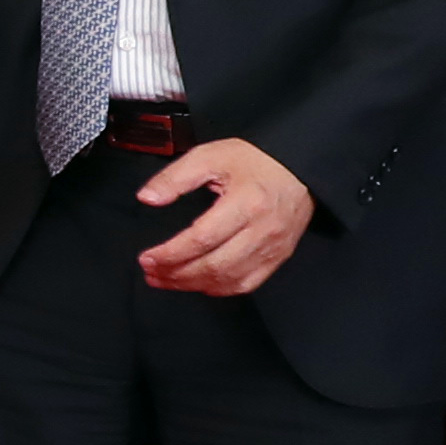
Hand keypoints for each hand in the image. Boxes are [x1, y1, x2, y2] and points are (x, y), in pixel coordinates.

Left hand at [134, 135, 313, 294]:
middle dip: (176, 274)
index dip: (170, 254)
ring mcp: (273, 247)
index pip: (202, 239)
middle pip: (214, 265)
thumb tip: (146, 198)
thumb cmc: (253, 160)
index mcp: (246, 203)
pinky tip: (198, 283)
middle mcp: (262, 230)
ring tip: (166, 280)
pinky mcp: (279, 256)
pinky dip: (219, 288)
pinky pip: (247, 283)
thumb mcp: (210, 156)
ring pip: (229, 280)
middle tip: (151, 272)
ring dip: (193, 285)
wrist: (298, 167)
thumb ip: (175, 177)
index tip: (146, 258)